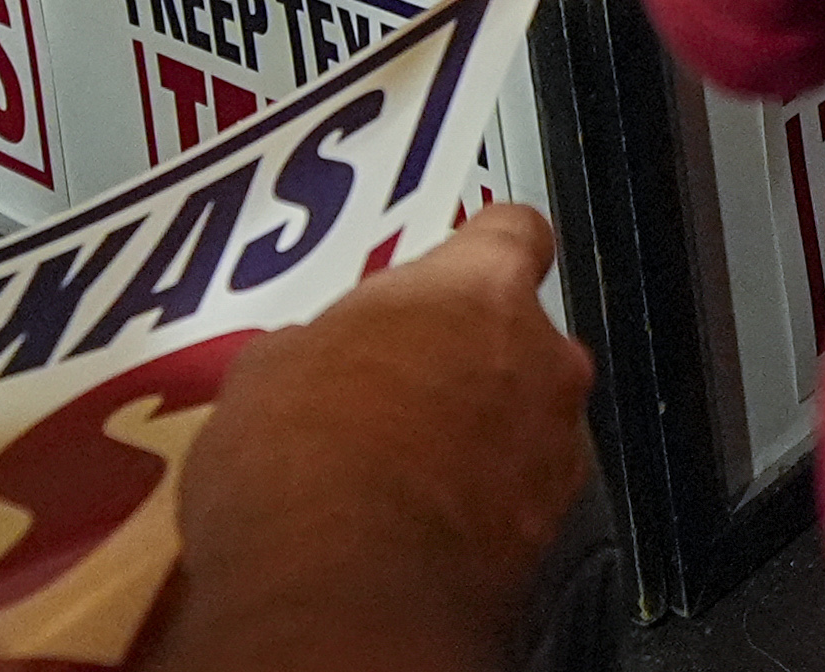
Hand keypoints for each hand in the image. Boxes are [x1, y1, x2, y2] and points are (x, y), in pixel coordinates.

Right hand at [154, 201, 589, 671]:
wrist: (335, 594)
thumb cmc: (302, 462)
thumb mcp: (270, 370)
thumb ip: (320, 344)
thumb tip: (306, 362)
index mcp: (480, 288)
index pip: (512, 231)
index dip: (474, 250)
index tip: (443, 263)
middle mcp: (542, 359)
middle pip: (517, 337)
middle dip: (461, 358)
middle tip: (387, 384)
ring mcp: (555, 451)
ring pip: (522, 422)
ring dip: (474, 437)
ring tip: (390, 469)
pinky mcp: (547, 537)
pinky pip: (515, 501)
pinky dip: (475, 509)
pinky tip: (408, 526)